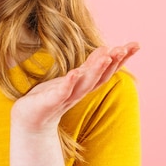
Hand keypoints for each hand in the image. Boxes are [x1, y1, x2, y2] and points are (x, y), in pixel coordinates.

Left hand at [11, 43, 138, 131]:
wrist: (30, 120)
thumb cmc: (51, 96)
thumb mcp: (73, 77)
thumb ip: (89, 65)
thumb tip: (106, 48)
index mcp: (85, 85)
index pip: (107, 71)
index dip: (121, 59)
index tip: (135, 45)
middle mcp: (79, 92)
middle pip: (100, 77)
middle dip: (113, 63)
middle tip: (124, 48)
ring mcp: (65, 98)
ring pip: (84, 84)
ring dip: (96, 70)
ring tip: (106, 56)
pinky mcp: (49, 103)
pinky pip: (61, 93)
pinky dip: (69, 84)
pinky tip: (74, 74)